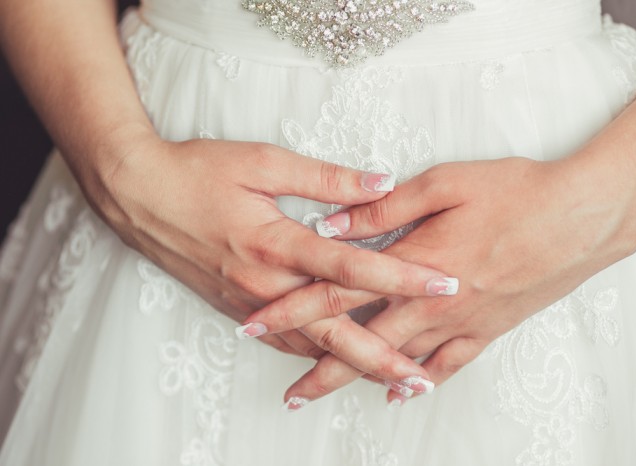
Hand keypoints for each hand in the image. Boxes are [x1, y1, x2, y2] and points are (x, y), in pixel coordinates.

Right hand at [94, 134, 453, 356]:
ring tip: (388, 380)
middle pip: (333, 331)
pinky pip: (282, 342)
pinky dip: (314, 357)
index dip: (401, 277)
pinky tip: (335, 366)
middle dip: (381, 357)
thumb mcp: (263, 161)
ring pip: (308, 346)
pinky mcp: (237, 308)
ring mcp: (249, 303)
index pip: (352, 268)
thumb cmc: (198, 172)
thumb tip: (380, 182)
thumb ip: (325, 178)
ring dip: (350, 366)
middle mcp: (266, 284)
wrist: (138, 195)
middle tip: (421, 379)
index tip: (442, 285)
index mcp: (277, 243)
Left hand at [243, 155, 635, 405]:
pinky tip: (401, 392)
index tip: (258, 324)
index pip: (338, 292)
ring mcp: (461, 322)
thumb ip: (383, 208)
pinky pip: (447, 365)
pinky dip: (419, 382)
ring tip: (327, 395)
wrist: (582, 217)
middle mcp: (432, 303)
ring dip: (358, 380)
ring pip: (398, 361)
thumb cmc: (516, 192)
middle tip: (288, 390)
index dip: (293, 309)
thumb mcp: (445, 183)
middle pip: (361, 341)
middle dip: (318, 365)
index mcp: (414, 264)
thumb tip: (333, 223)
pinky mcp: (488, 328)